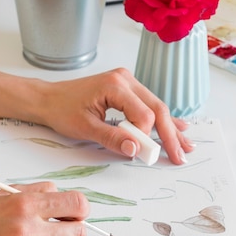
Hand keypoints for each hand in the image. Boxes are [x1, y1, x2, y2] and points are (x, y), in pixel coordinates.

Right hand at [0, 183, 88, 235]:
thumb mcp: (3, 195)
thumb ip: (36, 192)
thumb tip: (62, 194)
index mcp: (25, 204)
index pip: (77, 204)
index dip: (81, 209)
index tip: (76, 212)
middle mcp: (28, 230)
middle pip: (79, 233)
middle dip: (76, 231)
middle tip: (66, 229)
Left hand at [41, 68, 193, 164]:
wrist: (49, 99)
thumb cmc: (62, 109)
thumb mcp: (85, 128)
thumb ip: (112, 138)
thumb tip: (135, 150)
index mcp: (115, 85)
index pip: (144, 114)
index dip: (146, 136)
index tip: (143, 154)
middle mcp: (125, 79)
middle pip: (157, 109)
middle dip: (170, 135)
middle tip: (181, 156)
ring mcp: (127, 82)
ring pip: (156, 107)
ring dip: (170, 128)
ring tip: (186, 146)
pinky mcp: (126, 89)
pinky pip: (148, 105)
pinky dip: (161, 120)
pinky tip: (179, 127)